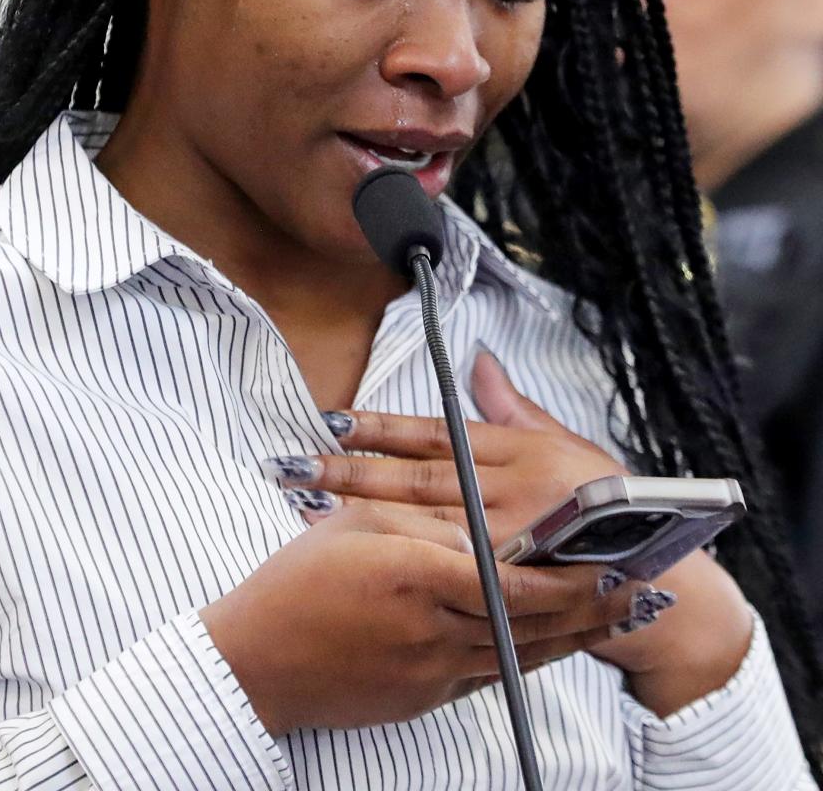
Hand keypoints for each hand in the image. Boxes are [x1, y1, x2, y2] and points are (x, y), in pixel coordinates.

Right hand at [199, 501, 656, 735]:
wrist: (257, 662)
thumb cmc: (298, 583)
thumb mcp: (357, 524)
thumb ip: (424, 521)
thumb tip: (479, 531)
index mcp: (418, 575)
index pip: (514, 580)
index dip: (566, 576)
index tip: (604, 562)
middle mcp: (433, 629)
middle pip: (530, 622)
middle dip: (587, 608)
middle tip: (631, 592)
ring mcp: (430, 671)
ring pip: (519, 654)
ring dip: (570, 637)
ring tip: (608, 619)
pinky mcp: (423, 697)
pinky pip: (490, 676)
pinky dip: (527, 659)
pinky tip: (547, 645)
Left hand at [262, 353, 751, 712]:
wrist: (656, 578)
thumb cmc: (610, 505)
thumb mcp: (566, 444)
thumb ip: (513, 407)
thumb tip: (479, 363)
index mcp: (517, 451)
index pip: (434, 434)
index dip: (381, 428)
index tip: (331, 420)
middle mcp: (508, 492)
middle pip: (414, 479)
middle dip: (349, 471)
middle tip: (293, 463)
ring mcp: (507, 543)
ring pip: (418, 524)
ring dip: (360, 516)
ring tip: (307, 505)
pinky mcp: (510, 587)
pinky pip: (444, 574)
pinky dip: (400, 564)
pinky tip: (359, 559)